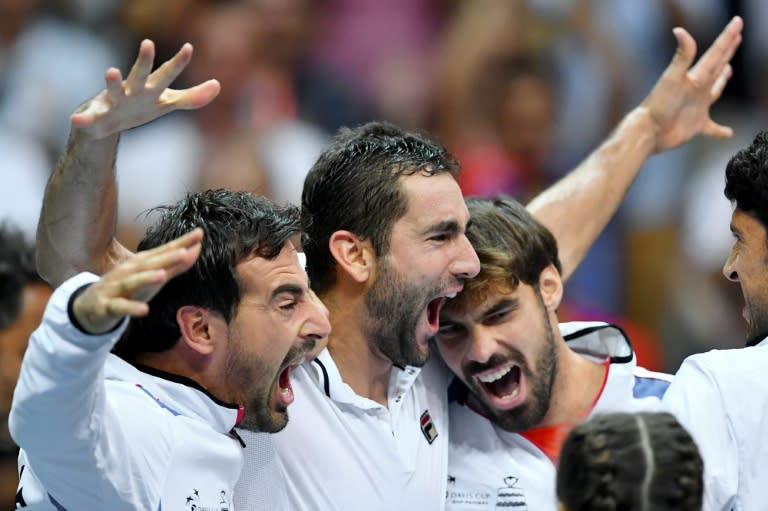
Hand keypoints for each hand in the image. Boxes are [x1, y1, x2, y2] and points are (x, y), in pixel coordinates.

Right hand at [70, 40, 220, 139]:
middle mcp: (132, 91)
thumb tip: (218, 85)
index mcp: (151, 88)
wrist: (107, 124)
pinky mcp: (97, 117)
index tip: (189, 47)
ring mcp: (114, 101)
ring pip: (113, 91)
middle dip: (144, 61)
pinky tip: (75, 119)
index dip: (178, 63)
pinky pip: (89, 119)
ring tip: (111, 71)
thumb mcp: (168, 103)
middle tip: (148, 43)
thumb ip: (193, 97)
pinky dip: (82, 119)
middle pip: (141, 75)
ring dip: (113, 82)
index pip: (167, 74)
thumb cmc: (141, 107)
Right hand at [72, 228, 203, 333]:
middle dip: (167, 257)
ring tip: (162, 275)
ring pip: (132, 282)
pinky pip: (120, 307)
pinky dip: (131, 307)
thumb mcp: (153, 277)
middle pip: (150, 263)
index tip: (199, 233)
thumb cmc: (127, 289)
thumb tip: (195, 250)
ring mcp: (117, 287)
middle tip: (185, 250)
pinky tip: (144, 310)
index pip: (164, 251)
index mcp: (141, 263)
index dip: (181, 243)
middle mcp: (129, 271)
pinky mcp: (108, 305)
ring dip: (146, 278)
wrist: (89, 306)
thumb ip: (175, 266)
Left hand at [641, 16, 742, 152]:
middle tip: (736, 38)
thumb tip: (679, 30)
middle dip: (726, 53)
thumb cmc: (659, 105)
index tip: (737, 23)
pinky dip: (720, 131)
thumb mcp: (672, 77)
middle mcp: (698, 90)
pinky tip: (729, 133)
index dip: (727, 38)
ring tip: (728, 71)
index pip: (715, 54)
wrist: (647, 131)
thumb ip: (682, 55)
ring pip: (714, 92)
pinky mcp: (695, 126)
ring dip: (722, 81)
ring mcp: (697, 108)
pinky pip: (712, 129)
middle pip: (716, 67)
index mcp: (696, 77)